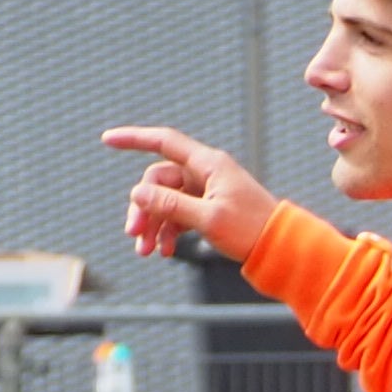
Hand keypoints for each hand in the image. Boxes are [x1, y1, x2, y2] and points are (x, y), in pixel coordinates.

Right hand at [103, 125, 278, 263]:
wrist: (284, 252)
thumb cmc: (253, 231)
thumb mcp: (208, 219)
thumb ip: (171, 205)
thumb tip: (137, 194)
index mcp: (209, 164)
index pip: (164, 142)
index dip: (134, 139)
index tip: (107, 140)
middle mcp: (207, 174)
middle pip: (160, 180)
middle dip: (144, 207)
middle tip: (134, 234)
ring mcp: (208, 193)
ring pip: (167, 202)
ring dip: (153, 225)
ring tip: (146, 251)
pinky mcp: (211, 212)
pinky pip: (180, 217)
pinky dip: (169, 232)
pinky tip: (164, 252)